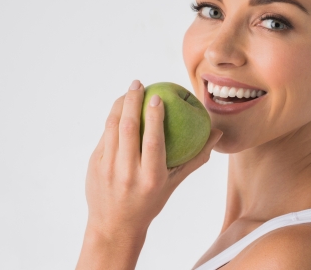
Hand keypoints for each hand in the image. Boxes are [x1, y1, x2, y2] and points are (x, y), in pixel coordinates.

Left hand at [85, 80, 222, 239]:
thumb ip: (194, 158)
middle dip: (132, 100)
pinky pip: (103, 137)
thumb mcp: (173, 184)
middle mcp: (127, 172)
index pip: (152, 141)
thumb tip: (217, 134)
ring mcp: (106, 168)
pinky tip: (118, 111)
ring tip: (127, 92)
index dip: (154, 116)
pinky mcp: (93, 166)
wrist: (114, 225)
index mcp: (150, 177)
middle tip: (138, 83)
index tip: (156, 96)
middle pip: (128, 128)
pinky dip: (111, 120)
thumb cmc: (149, 202)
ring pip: (111, 128)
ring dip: (119, 106)